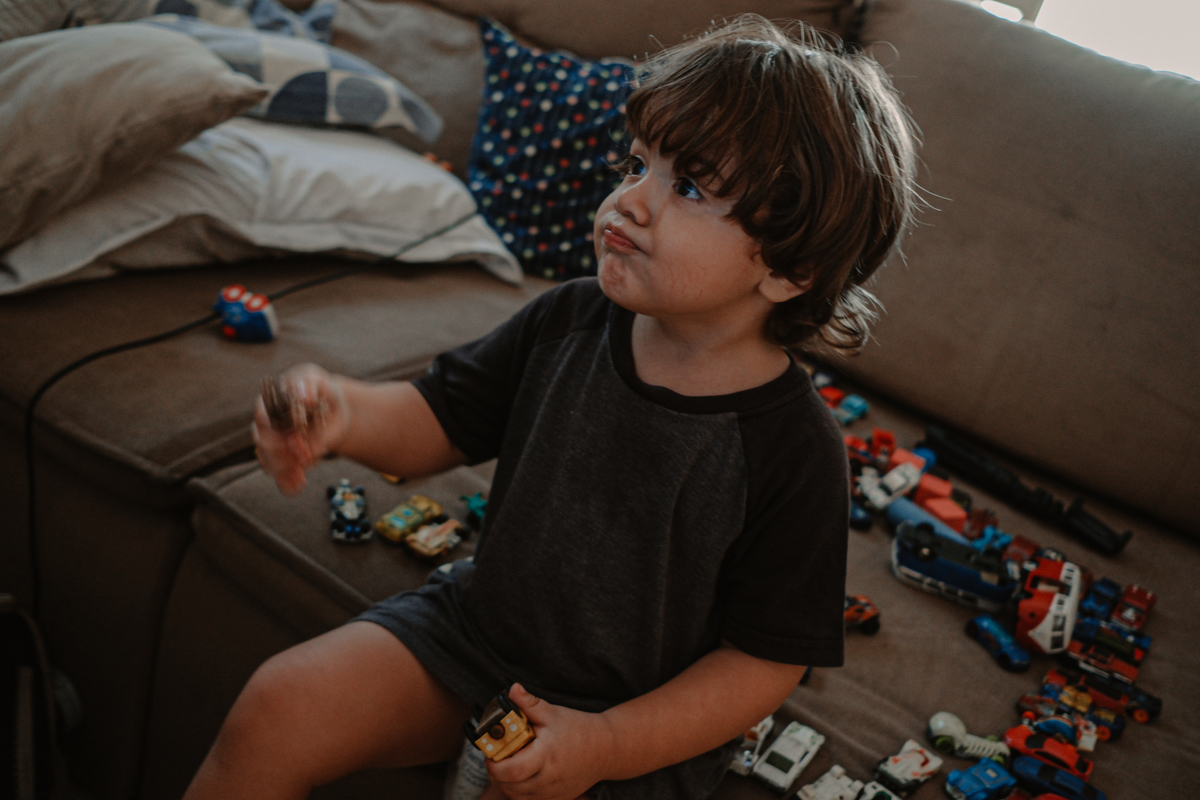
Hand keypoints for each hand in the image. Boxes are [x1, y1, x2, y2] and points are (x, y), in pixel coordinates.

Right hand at [252, 363, 349, 494]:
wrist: (334, 409)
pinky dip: (287, 484)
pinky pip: (278, 476)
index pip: (263, 419)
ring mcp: (274, 445)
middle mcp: (266, 426)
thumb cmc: (321, 391)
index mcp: (269, 403)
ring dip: (284, 470)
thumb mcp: (318, 381)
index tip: (298, 438)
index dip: (278, 431)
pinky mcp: (285, 460)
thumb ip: (309, 385)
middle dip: (282, 453)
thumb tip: (304, 398)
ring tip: (301, 475)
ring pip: (267, 462)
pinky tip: (299, 484)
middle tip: (305, 455)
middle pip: (263, 444)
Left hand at [485, 684, 611, 799]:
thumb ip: (529, 703)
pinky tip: (522, 776)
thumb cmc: (580, 729)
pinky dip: (520, 792)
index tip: (490, 754)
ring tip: (507, 767)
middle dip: (496, 775)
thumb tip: (512, 689)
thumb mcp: (553, 713)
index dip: (494, 765)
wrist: (607, 749)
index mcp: (545, 755)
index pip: (510, 770)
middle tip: (495, 759)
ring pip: (518, 797)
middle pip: (510, 787)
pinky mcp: (558, 798)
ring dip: (507, 785)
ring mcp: (554, 792)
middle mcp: (549, 778)